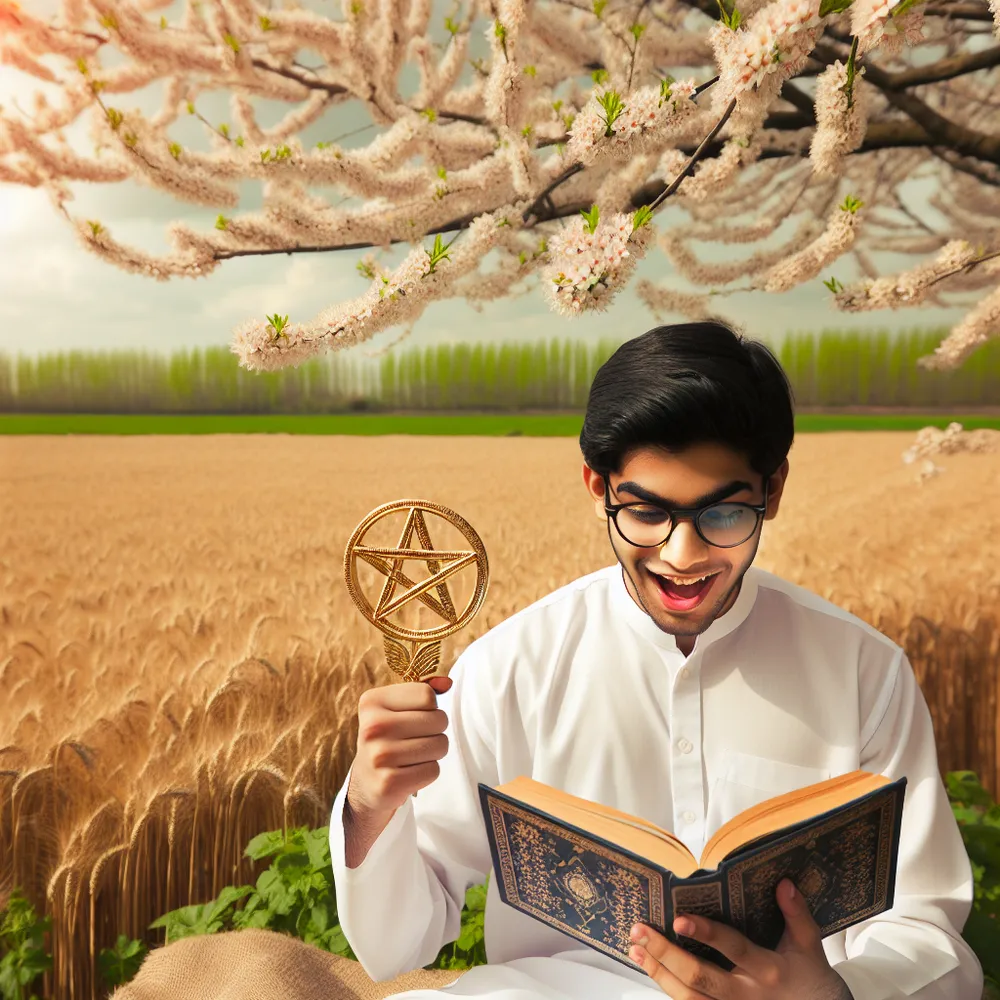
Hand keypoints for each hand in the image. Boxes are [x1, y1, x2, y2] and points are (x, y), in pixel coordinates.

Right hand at [347, 675, 452, 817]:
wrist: (365, 783)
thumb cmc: (387, 738)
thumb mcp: (396, 708)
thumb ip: (422, 690)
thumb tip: (447, 682)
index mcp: (372, 701)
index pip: (427, 695)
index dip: (429, 707)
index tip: (413, 717)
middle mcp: (372, 727)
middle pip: (439, 719)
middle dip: (436, 730)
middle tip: (415, 739)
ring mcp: (379, 756)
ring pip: (441, 745)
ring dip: (434, 752)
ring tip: (413, 755)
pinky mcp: (389, 783)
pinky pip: (434, 770)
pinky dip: (428, 771)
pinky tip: (409, 772)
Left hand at [628, 879, 853, 999]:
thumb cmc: (812, 978)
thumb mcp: (810, 945)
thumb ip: (797, 914)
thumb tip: (783, 882)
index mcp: (769, 970)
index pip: (733, 948)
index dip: (706, 934)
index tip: (679, 920)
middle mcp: (748, 994)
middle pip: (702, 978)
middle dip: (667, 954)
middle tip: (640, 932)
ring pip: (691, 999)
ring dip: (660, 974)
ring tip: (636, 950)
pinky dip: (670, 991)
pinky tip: (652, 971)